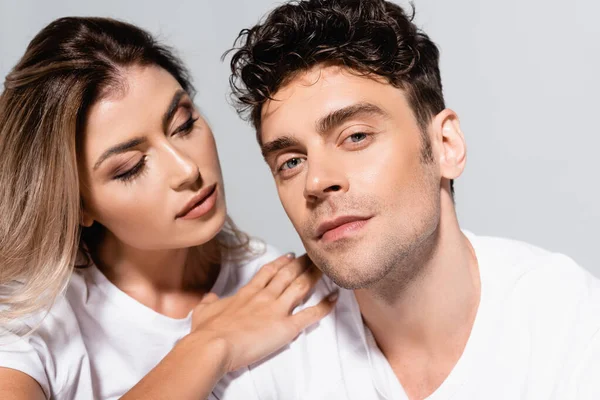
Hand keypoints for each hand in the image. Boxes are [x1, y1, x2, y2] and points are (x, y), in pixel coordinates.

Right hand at [190, 254, 336, 371]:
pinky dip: (325, 306)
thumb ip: (209, 302)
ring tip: (326, 268)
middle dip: (302, 264)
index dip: (280, 263)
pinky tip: (335, 298)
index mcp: (247, 293)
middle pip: (288, 274)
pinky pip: (310, 314)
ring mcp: (276, 309)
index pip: (267, 272)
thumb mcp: (203, 311)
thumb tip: (209, 297)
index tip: (289, 256)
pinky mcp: (285, 326)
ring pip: (301, 287)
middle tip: (313, 256)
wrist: (212, 345)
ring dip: (314, 276)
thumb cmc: (207, 332)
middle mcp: (264, 296)